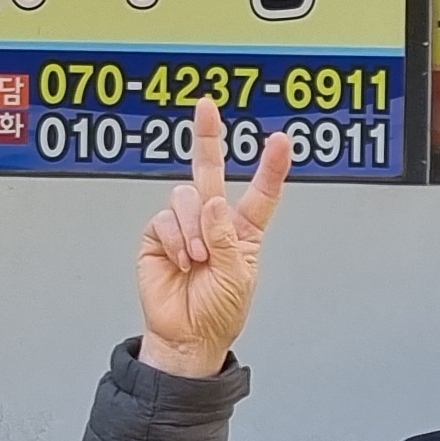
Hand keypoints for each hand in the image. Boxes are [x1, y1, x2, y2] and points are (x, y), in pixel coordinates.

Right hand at [134, 112, 292, 377]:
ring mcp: (183, 225)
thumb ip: (228, 239)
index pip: (260, 193)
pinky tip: (181, 262)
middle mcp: (212, 221)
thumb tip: (212, 204)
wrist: (186, 336)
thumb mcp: (239, 278)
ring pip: (187, 197)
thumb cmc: (218, 311)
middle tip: (206, 105)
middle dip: (207, 136)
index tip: (282, 141)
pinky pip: (165, 218)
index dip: (270, 168)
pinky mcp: (157, 234)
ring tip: (198, 261)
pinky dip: (176, 240)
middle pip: (209, 170)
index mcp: (242, 230)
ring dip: (195, 230)